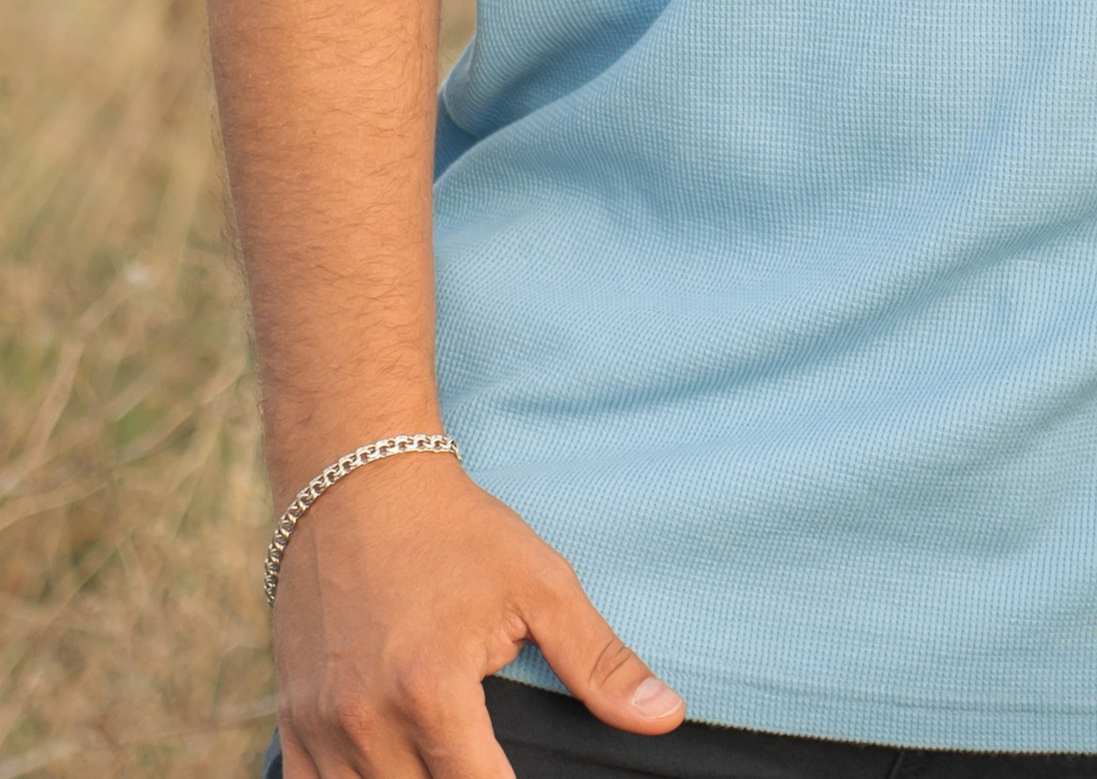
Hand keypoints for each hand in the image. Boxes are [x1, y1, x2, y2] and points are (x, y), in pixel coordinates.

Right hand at [273, 454, 683, 776]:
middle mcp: (364, 720)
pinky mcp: (292, 723)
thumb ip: (599, 661)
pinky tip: (399, 770)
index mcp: (429, 690)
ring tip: (452, 762)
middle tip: (495, 758)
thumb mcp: (541, 583)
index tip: (542, 778)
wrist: (357, 483)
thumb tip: (668, 717)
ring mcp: (317, 727)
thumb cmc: (457, 531)